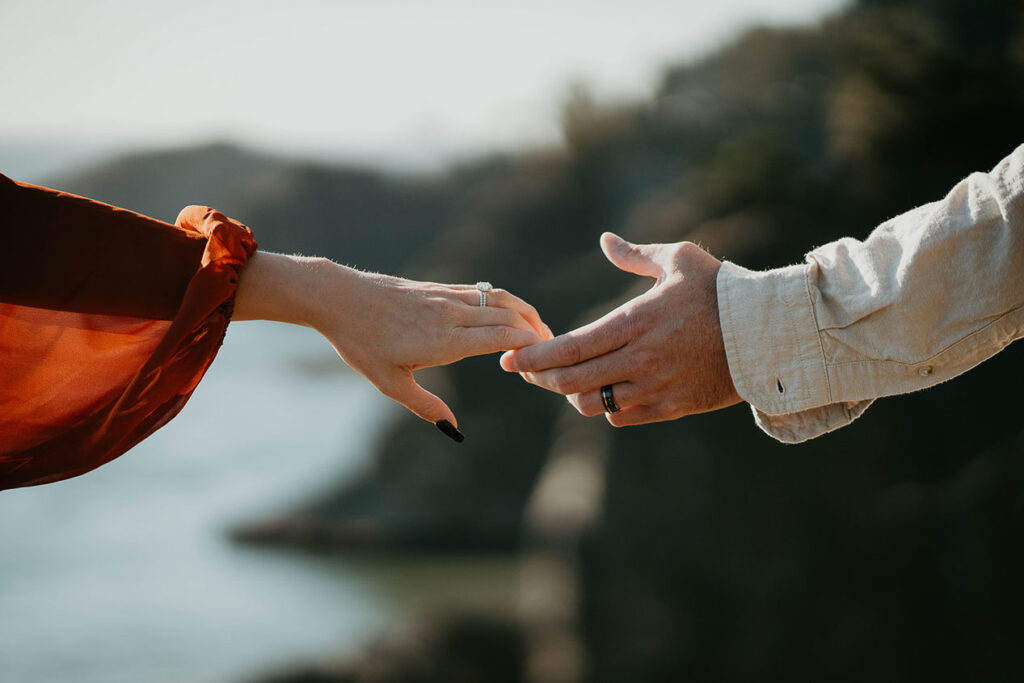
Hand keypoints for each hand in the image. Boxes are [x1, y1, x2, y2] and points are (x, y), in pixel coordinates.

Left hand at [234, 253, 551, 431]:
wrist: (339, 298)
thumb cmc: (361, 344)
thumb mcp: (389, 384)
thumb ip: (426, 406)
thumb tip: (453, 428)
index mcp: (443, 340)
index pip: (500, 337)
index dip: (527, 347)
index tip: (541, 361)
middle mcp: (450, 314)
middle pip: (508, 317)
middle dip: (535, 333)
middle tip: (552, 351)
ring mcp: (447, 296)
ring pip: (499, 300)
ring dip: (525, 314)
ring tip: (540, 331)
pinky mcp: (440, 287)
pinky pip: (483, 292)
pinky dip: (505, 302)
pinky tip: (510, 315)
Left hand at [500, 233, 739, 425]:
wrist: (771, 333)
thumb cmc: (723, 290)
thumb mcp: (679, 260)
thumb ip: (635, 255)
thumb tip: (605, 240)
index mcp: (637, 321)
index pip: (571, 346)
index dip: (535, 357)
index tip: (509, 360)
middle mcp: (641, 359)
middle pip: (572, 380)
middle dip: (540, 379)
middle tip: (525, 373)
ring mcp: (657, 387)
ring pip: (594, 403)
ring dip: (571, 395)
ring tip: (564, 381)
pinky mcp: (674, 407)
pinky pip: (624, 417)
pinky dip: (606, 408)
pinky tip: (602, 393)